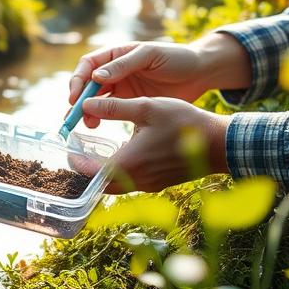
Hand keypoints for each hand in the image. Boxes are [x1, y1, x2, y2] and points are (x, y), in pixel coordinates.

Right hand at [67, 33, 251, 123]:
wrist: (199, 74)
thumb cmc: (176, 58)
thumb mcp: (150, 56)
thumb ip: (124, 65)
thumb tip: (96, 76)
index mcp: (116, 54)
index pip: (88, 65)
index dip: (78, 79)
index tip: (74, 96)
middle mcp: (115, 71)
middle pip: (87, 84)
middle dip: (78, 99)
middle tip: (74, 117)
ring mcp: (122, 87)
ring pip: (96, 100)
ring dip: (87, 111)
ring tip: (88, 125)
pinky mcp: (131, 103)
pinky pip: (110, 111)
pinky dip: (100, 118)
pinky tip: (98, 126)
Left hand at [73, 97, 228, 192]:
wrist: (218, 144)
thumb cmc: (183, 123)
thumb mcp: (146, 107)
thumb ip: (113, 107)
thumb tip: (86, 103)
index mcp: (128, 163)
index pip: (90, 173)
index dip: (76, 163)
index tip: (69, 151)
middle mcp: (136, 181)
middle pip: (101, 184)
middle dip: (88, 171)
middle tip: (80, 153)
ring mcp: (149, 185)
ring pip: (117, 185)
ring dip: (105, 172)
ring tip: (98, 152)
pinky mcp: (159, 184)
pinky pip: (132, 182)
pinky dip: (122, 172)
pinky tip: (124, 154)